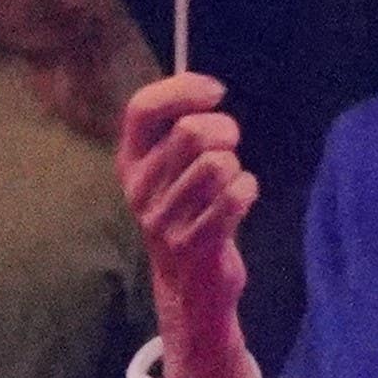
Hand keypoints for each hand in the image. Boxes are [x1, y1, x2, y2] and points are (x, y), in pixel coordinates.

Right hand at [117, 72, 259, 377]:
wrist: (188, 287)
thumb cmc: (187, 213)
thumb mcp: (167, 171)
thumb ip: (177, 131)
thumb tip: (208, 89)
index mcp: (129, 162)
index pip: (141, 108)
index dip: (182, 89)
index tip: (216, 91)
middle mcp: (139, 189)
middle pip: (191, 132)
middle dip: (225, 130)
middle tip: (231, 143)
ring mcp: (163, 220)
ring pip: (218, 164)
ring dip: (236, 167)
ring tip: (229, 183)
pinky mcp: (192, 245)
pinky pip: (235, 196)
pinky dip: (248, 190)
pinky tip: (241, 200)